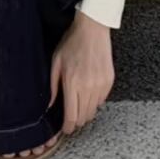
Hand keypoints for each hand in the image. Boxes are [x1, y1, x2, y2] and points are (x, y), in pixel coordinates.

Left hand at [48, 10, 114, 133]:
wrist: (93, 29)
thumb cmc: (72, 42)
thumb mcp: (56, 62)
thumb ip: (53, 86)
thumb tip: (49, 105)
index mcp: (72, 82)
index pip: (72, 116)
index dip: (68, 127)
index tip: (65, 129)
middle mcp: (88, 87)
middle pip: (84, 117)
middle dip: (76, 120)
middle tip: (70, 116)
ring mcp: (101, 85)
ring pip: (94, 110)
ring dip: (85, 111)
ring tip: (78, 102)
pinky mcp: (109, 81)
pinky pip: (101, 100)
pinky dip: (94, 101)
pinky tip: (88, 91)